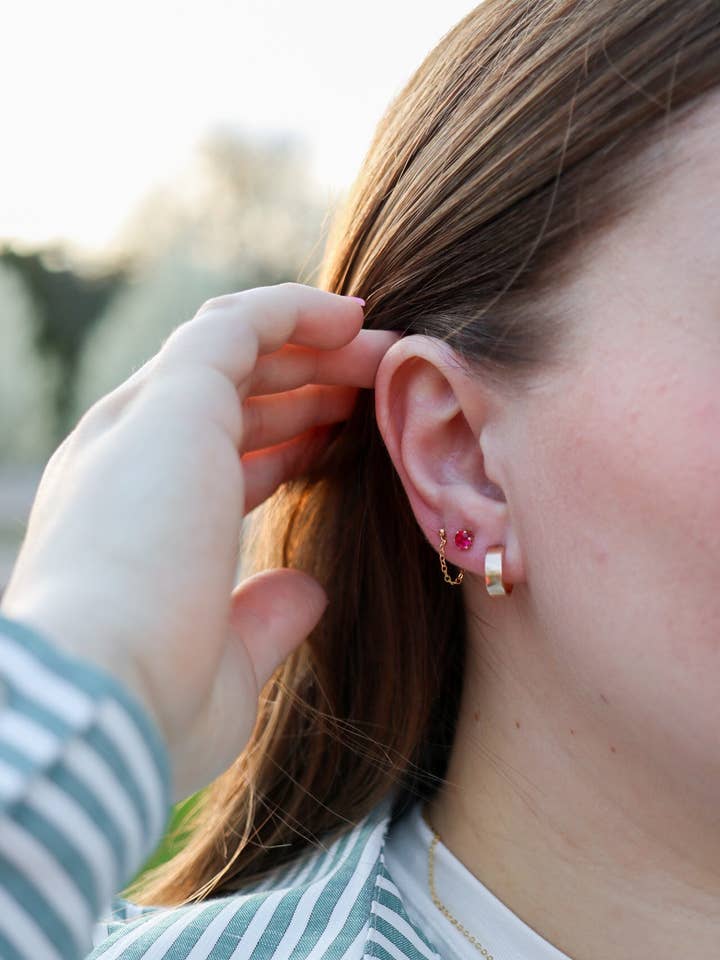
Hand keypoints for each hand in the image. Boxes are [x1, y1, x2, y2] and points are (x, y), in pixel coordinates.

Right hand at [1, 283, 398, 799]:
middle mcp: (132, 458)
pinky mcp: (173, 398)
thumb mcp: (228, 658)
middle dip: (308, 386)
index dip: (287, 444)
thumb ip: (265, 617)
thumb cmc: (153, 705)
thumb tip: (306, 589)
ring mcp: (146, 423)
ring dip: (313, 346)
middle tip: (378, 388)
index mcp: (135, 517)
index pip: (219, 456)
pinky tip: (354, 318)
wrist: (100, 700)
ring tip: (383, 352)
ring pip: (235, 349)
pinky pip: (239, 324)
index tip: (343, 442)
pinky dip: (297, 311)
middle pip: (231, 395)